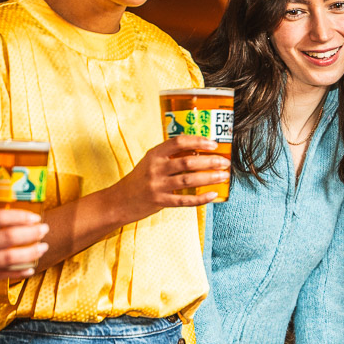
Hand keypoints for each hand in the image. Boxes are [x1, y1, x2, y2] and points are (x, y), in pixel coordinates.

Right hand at [0, 209, 48, 297]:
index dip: (21, 216)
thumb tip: (4, 212)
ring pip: (9, 258)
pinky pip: (2, 275)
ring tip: (43, 248)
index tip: (35, 216)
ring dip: (31, 253)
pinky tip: (30, 269)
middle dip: (32, 233)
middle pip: (9, 237)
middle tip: (45, 230)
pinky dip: (19, 272)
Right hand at [114, 140, 228, 221]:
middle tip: (225, 162)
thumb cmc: (138, 181)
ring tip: (224, 176)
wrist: (118, 201)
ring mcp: (157, 186)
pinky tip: (213, 195)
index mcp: (154, 154)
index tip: (214, 144)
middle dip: (210, 161)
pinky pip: (185, 200)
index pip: (179, 142)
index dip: (198, 141)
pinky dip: (201, 198)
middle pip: (188, 161)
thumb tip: (198, 152)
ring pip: (189, 179)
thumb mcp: (150, 163)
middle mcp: (155, 168)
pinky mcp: (160, 202)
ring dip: (210, 177)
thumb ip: (169, 156)